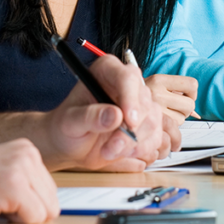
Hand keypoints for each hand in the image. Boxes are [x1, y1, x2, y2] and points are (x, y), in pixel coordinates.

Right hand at [0, 140, 57, 223]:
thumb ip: (24, 190)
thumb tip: (52, 218)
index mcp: (25, 149)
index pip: (49, 193)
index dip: (26, 209)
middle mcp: (27, 153)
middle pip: (51, 204)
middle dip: (26, 216)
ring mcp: (21, 167)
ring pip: (45, 214)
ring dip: (19, 221)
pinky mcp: (13, 186)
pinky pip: (34, 220)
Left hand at [41, 55, 164, 171]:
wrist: (71, 144)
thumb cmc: (66, 126)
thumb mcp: (70, 121)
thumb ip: (89, 117)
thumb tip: (114, 116)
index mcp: (106, 71)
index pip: (127, 78)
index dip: (131, 99)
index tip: (129, 122)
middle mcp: (127, 83)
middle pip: (144, 102)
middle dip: (131, 131)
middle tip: (112, 147)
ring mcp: (140, 103)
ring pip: (153, 121)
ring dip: (135, 143)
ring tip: (110, 151)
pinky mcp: (147, 123)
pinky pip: (157, 136)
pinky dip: (142, 149)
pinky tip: (122, 153)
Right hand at [145, 74, 198, 124]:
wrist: (120, 103)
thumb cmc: (142, 95)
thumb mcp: (157, 86)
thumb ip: (176, 93)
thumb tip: (195, 113)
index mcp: (158, 79)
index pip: (192, 85)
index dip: (192, 92)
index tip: (186, 95)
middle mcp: (155, 93)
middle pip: (190, 104)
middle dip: (186, 107)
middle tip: (175, 106)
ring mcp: (154, 109)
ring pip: (183, 118)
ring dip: (177, 118)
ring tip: (165, 113)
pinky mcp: (153, 123)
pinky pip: (173, 128)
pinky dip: (171, 126)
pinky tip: (161, 121)